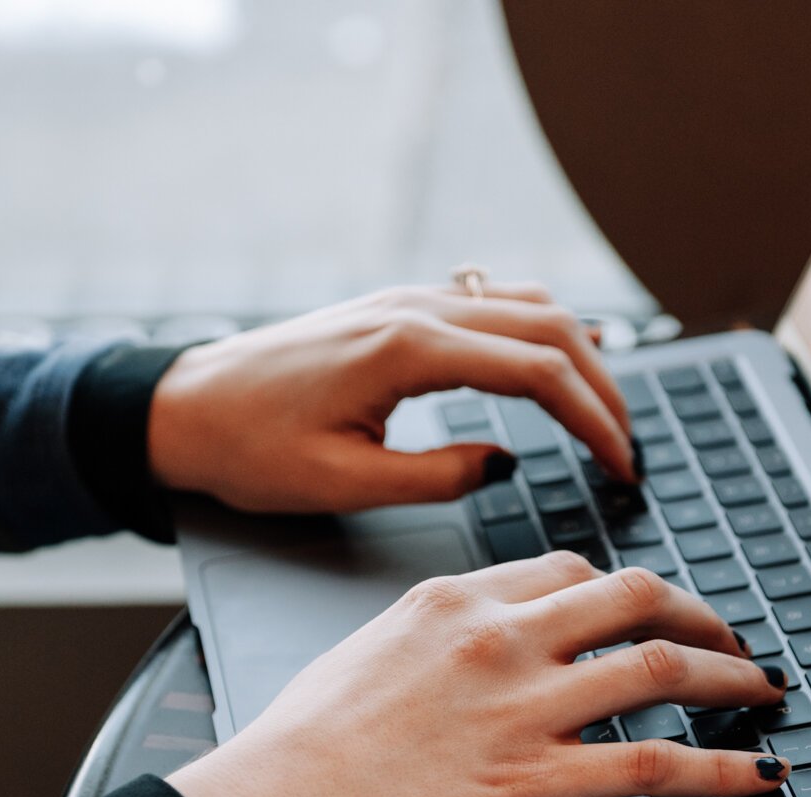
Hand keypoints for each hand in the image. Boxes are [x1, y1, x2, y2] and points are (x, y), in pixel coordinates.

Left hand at [145, 284, 634, 513]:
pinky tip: (555, 360)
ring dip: (578, 354)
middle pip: (551, 328)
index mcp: (409, 350)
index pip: (539, 372)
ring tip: (603, 414)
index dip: (594, 421)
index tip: (623, 466)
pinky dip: (538, 329)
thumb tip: (502, 464)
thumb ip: (437, 477)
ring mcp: (408, 299)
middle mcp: (418, 308)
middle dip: (604, 389)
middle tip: (628, 450)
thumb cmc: (249, 450)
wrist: (182, 408)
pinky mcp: (397, 307)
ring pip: (528, 305)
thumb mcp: (344, 484)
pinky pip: (492, 301)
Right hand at [169, 552, 790, 796]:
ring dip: (728, 677)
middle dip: (696, 614)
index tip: (644, 609)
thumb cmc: (304, 741)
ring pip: (658, 668)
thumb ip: (435, 636)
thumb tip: (471, 644)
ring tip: (763, 690)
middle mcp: (500, 637)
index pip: (566, 570)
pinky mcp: (535, 779)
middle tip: (728, 638)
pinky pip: (653, 763)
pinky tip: (755, 772)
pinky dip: (718, 767)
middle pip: (631, 597)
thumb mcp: (369, 651)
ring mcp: (523, 705)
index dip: (622, 590)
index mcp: (456, 600)